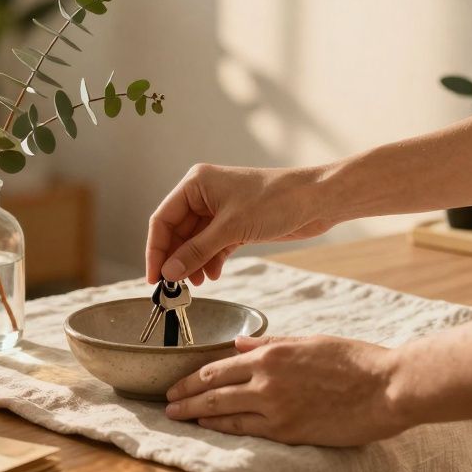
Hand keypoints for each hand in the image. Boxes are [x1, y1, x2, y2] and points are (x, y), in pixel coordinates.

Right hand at [146, 163, 335, 283]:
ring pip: (195, 242)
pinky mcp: (236, 224)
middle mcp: (204, 194)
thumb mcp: (231, 228)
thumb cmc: (276, 200)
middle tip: (173, 288)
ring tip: (196, 284)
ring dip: (193, 263)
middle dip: (176, 260)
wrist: (317, 200)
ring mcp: (220, 210)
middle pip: (177, 232)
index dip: (156, 250)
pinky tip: (212, 275)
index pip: (163, 220)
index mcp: (196, 184)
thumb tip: (169, 273)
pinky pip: (213, 246)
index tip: (154, 278)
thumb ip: (196, 251)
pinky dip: (210, 261)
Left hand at [164, 335, 409, 446]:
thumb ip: (272, 342)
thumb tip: (239, 343)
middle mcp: (266, 378)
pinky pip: (245, 429)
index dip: (193, 376)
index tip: (177, 382)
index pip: (219, 366)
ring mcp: (275, 406)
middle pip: (211, 388)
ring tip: (177, 416)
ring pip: (222, 409)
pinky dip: (221, 426)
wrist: (387, 388)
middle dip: (184, 396)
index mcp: (272, 353)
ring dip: (195, 413)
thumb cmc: (356, 360)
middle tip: (166, 403)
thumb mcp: (311, 342)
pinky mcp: (288, 430)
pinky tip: (208, 425)